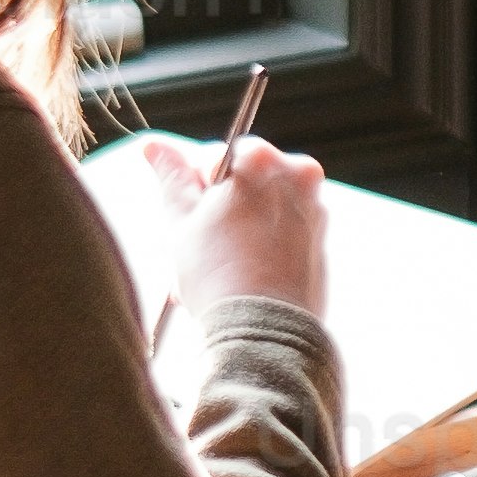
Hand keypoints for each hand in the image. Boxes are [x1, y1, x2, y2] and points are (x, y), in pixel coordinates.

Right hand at [144, 128, 328, 325]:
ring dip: (237, 230)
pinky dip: (261, 247)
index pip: (218, 156)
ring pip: (263, 208)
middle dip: (220, 209)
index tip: (191, 214)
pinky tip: (241, 275)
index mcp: (262, 160)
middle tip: (201, 244)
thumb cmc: (218, 274)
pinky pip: (282, 233)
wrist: (263, 331)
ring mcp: (314, 209)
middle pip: (245, 180)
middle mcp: (298, 176)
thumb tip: (154, 146)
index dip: (197, 187)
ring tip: (217, 266)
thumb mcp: (181, 220)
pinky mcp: (321, 242)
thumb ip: (170, 176)